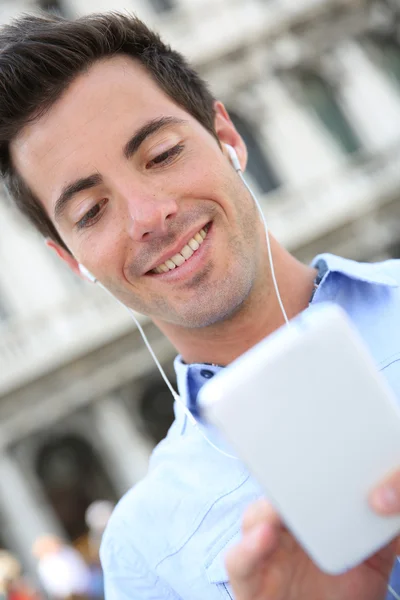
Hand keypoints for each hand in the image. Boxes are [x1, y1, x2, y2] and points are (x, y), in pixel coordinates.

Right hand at [225, 469, 399, 599]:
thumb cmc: (348, 599)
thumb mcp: (372, 563)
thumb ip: (379, 534)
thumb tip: (391, 501)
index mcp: (304, 521)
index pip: (296, 486)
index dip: (299, 471)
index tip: (313, 455)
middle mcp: (280, 533)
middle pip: (273, 496)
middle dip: (281, 484)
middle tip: (296, 474)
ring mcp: (261, 555)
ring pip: (252, 519)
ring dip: (264, 510)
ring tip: (280, 507)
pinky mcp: (248, 582)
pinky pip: (237, 560)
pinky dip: (246, 548)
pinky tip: (264, 537)